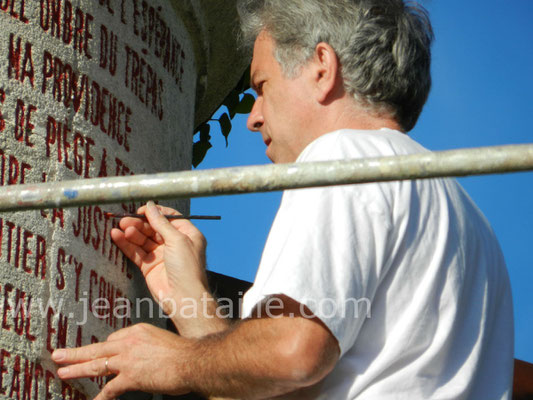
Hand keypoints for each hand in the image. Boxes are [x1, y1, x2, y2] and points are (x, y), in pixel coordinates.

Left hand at [52, 324, 192, 399]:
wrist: (193, 361)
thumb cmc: (183, 353)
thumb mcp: (162, 340)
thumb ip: (149, 346)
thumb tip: (145, 357)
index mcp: (138, 331)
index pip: (114, 338)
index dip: (106, 348)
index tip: (100, 352)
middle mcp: (130, 342)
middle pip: (98, 347)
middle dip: (76, 353)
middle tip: (59, 354)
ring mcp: (129, 359)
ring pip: (97, 364)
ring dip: (78, 369)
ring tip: (63, 372)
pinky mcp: (131, 376)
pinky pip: (110, 388)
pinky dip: (101, 397)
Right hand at [111, 201, 208, 311]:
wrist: (183, 297)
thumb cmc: (187, 267)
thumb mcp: (177, 240)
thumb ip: (161, 223)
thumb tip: (150, 206)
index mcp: (187, 234)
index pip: (170, 218)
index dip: (155, 212)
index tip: (141, 210)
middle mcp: (174, 243)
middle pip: (154, 228)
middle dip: (140, 223)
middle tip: (125, 220)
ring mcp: (161, 255)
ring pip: (143, 239)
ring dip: (132, 232)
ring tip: (121, 228)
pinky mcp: (149, 266)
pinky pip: (136, 252)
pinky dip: (126, 244)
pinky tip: (116, 236)